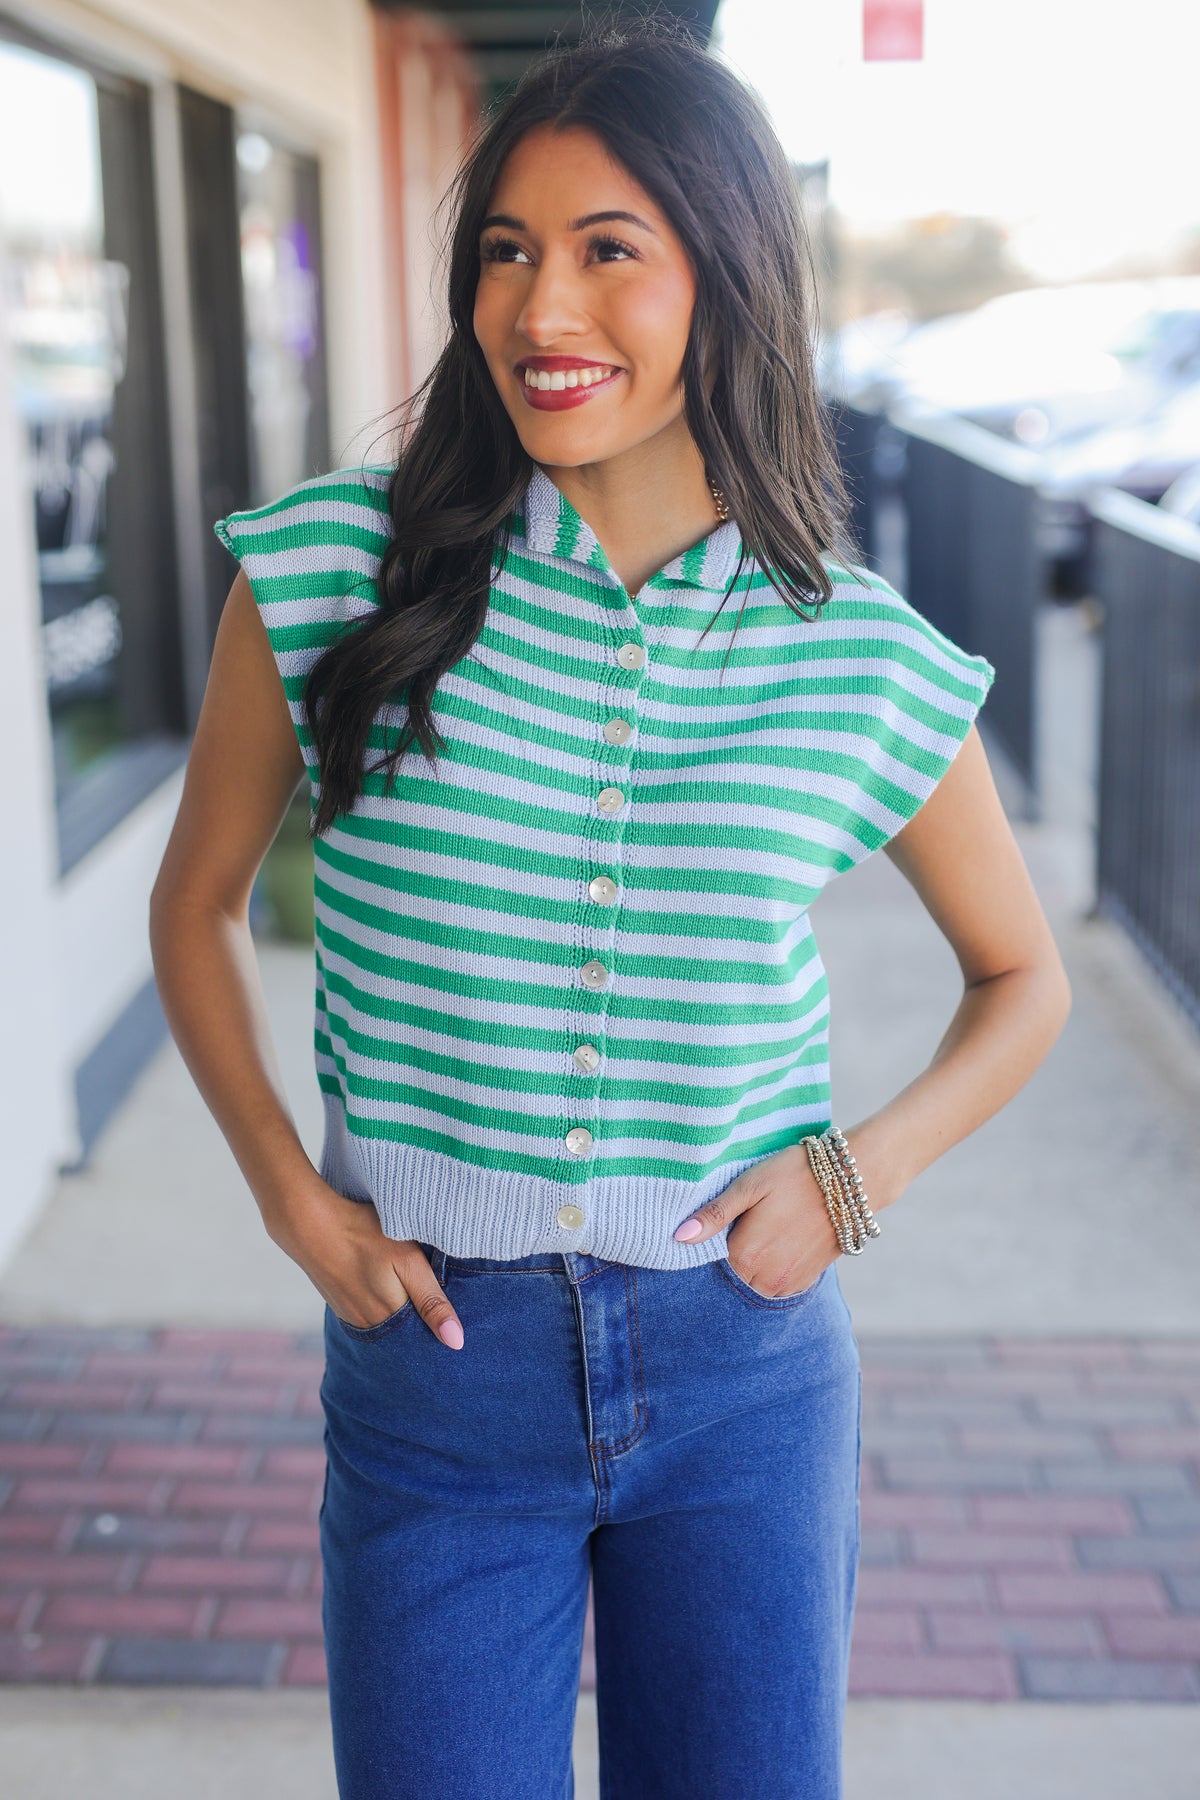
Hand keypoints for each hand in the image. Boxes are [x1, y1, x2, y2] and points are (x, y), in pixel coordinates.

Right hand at [265, 1178, 464, 1347]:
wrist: (309, 1223)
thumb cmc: (363, 1235)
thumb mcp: (407, 1262)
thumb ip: (432, 1301)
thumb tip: (456, 1342)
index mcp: (390, 1318)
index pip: (424, 1341)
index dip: (441, 1333)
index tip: (456, 1329)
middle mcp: (370, 1326)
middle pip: (406, 1336)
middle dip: (423, 1327)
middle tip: (439, 1310)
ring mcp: (352, 1316)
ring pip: (389, 1325)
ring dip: (403, 1316)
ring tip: (415, 1297)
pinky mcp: (342, 1305)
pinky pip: (371, 1316)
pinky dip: (384, 1308)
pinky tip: (388, 1289)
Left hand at [673, 1143, 842, 1297]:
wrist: (851, 1181)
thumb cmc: (795, 1175)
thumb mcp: (749, 1186)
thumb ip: (714, 1215)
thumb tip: (678, 1237)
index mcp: (744, 1254)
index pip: (710, 1261)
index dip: (715, 1240)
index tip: (725, 1221)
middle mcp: (764, 1277)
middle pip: (733, 1275)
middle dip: (734, 1255)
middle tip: (749, 1223)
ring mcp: (788, 1283)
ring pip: (754, 1283)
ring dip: (754, 1265)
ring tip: (767, 1231)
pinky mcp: (806, 1281)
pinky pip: (777, 1286)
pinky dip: (773, 1270)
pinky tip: (781, 1242)